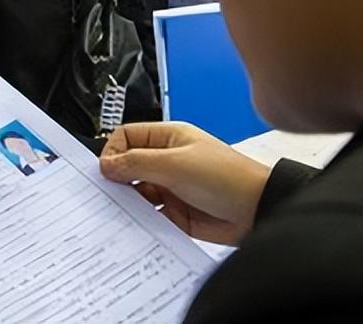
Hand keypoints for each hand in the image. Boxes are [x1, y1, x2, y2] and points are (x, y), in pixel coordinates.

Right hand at [100, 122, 270, 245]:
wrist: (256, 211)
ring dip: (129, 201)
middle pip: (129, 165)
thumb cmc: (227, 177)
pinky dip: (141, 220)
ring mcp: (171, 186)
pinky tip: (138, 224)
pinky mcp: (176, 212)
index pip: (127, 137)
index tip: (106, 171)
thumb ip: (138, 163)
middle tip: (108, 192)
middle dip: (117, 178)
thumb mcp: (175, 165)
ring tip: (124, 210)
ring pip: (136, 192)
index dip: (113, 151)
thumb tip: (107, 164)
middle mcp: (168, 160)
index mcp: (169, 138)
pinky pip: (149, 215)